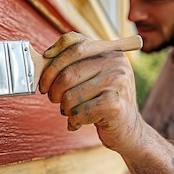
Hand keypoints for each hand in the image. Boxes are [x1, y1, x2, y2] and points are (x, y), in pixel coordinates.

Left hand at [39, 32, 142, 151]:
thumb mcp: (96, 76)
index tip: (45, 72)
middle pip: (68, 73)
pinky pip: (78, 112)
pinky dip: (73, 120)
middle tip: (52, 97)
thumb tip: (44, 58)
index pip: (74, 43)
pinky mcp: (115, 105)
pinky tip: (78, 122)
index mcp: (110, 51)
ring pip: (70, 95)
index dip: (54, 57)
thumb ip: (77, 63)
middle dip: (53, 88)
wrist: (129, 130)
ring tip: (70, 111)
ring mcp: (117, 83)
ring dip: (64, 108)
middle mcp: (116, 63)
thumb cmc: (105, 102)